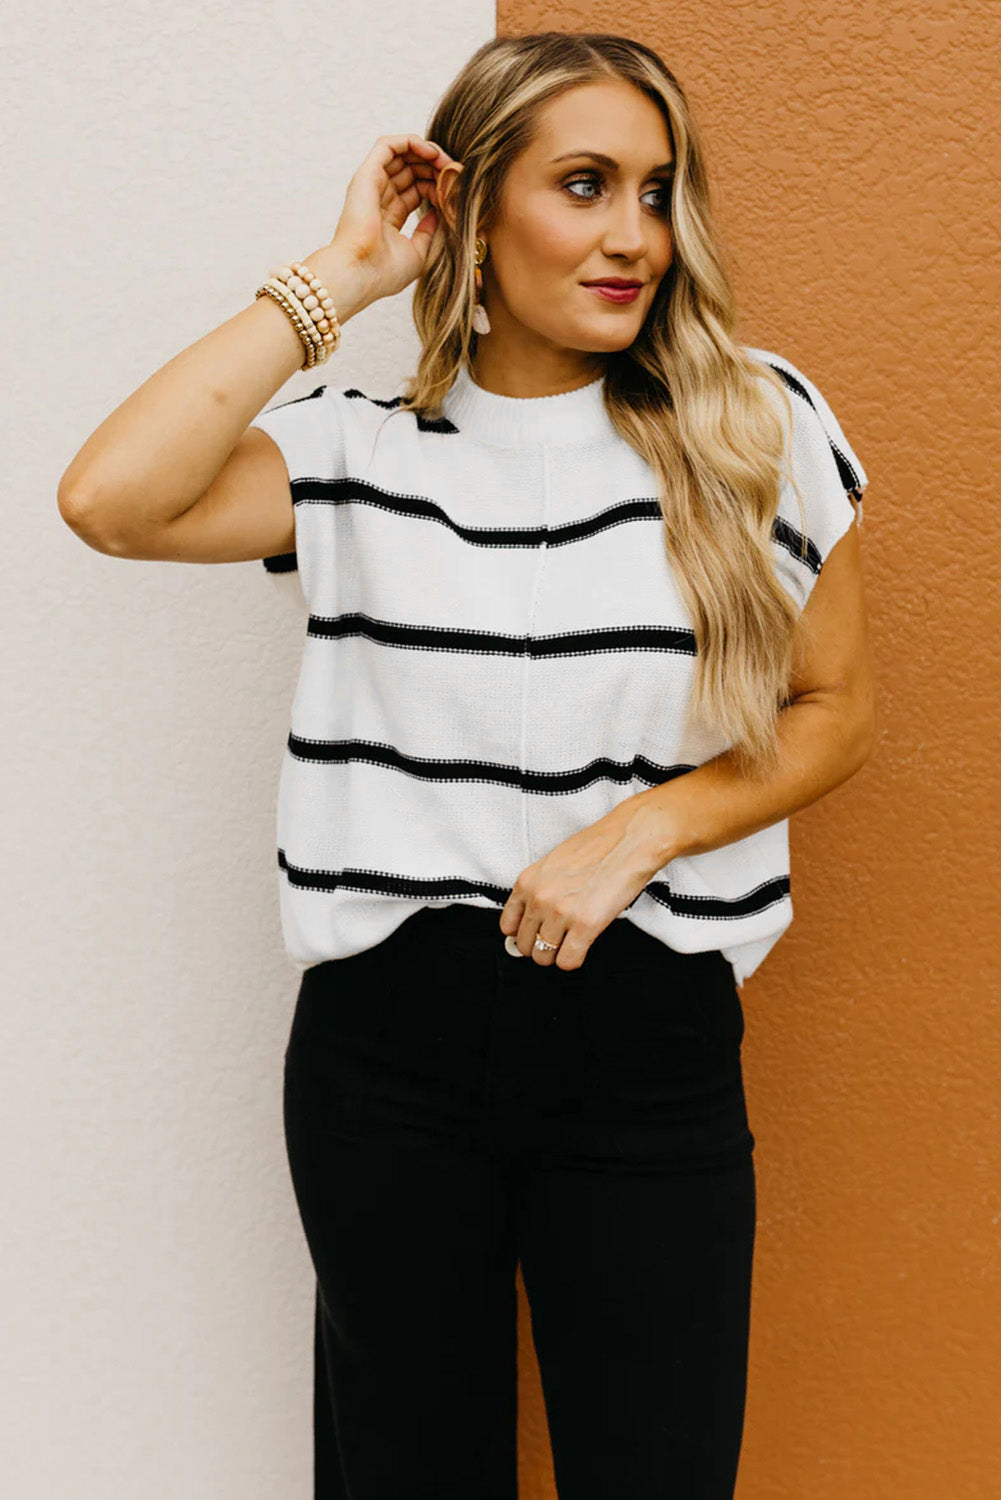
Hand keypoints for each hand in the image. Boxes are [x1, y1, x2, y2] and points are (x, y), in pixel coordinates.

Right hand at [327, 133, 459, 303]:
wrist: (361, 274)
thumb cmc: (384, 272)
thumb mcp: (418, 254)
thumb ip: (430, 233)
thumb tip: (440, 214)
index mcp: (388, 217)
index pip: (416, 191)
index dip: (438, 187)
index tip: (457, 193)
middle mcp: (378, 198)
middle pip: (411, 171)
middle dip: (435, 168)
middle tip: (456, 173)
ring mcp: (371, 185)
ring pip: (402, 155)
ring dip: (427, 154)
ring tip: (447, 163)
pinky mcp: (367, 174)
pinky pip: (389, 145)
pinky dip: (411, 142)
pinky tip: (432, 153)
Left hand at [498, 805, 658, 970]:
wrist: (628, 840)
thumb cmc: (597, 847)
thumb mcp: (553, 863)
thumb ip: (539, 888)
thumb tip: (534, 915)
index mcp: (527, 881)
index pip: (508, 925)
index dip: (522, 934)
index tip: (533, 935)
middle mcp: (539, 898)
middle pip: (524, 945)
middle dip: (539, 947)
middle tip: (555, 941)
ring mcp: (560, 913)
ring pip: (543, 957)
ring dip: (556, 954)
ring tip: (569, 944)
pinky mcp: (585, 925)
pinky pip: (568, 960)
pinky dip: (573, 959)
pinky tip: (581, 947)